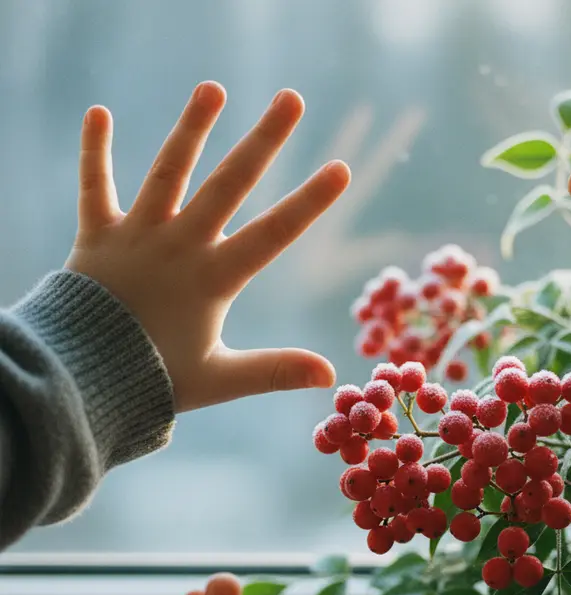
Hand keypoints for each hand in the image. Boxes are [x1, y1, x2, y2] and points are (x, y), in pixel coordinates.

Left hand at [66, 82, 350, 411]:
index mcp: (213, 279)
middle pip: (229, 184)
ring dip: (191, 129)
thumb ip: (275, 371)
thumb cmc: (154, 379)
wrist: (80, 376)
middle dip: (263, 140)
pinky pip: (95, 187)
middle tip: (291, 99)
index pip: (272, 234)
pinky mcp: (98, 236)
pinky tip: (97, 111)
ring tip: (212, 88)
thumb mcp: (220, 379)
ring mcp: (137, 235)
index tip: (339, 169)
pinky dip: (94, 151)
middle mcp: (179, 246)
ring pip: (169, 173)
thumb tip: (330, 374)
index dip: (309, 202)